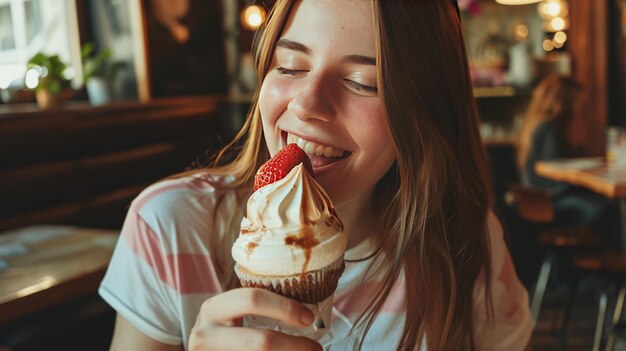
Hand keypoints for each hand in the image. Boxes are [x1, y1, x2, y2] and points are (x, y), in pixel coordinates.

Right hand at [189, 288, 322, 350]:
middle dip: (296, 346)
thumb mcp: (231, 315)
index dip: (285, 307)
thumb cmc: (224, 333)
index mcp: (214, 309)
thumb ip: (257, 309)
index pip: (253, 299)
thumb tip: (308, 314)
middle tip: (316, 348)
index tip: (309, 317)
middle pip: (262, 342)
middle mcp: (205, 335)